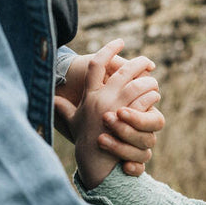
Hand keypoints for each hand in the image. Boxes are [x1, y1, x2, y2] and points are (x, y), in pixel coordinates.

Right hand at [55, 39, 162, 177]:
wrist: (95, 162)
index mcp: (90, 95)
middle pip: (124, 71)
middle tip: (147, 61)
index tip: (119, 42)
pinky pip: (145, 99)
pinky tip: (154, 94)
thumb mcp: (71, 122)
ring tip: (153, 80)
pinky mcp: (128, 118)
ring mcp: (116, 107)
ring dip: (148, 81)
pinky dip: (151, 95)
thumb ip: (62, 108)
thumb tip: (51, 100)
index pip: (97, 64)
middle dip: (138, 62)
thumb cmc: (84, 142)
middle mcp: (103, 98)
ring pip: (138, 84)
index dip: (108, 50)